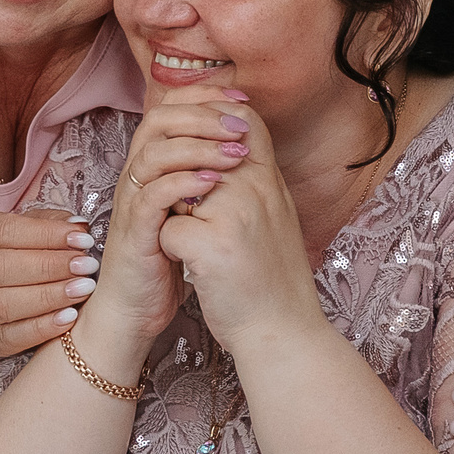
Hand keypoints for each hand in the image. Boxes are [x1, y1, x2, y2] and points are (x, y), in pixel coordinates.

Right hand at [0, 209, 97, 367]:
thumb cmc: (20, 261)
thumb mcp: (30, 234)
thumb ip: (51, 225)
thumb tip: (80, 226)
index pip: (6, 230)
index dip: (46, 234)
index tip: (83, 239)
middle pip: (2, 267)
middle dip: (50, 266)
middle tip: (87, 266)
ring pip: (3, 303)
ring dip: (48, 297)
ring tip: (83, 290)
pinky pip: (11, 335)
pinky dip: (41, 328)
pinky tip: (70, 318)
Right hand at [82, 84, 259, 347]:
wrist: (138, 309)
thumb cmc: (169, 259)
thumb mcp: (193, 209)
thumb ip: (208, 176)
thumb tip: (246, 143)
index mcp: (154, 165)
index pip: (171, 110)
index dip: (204, 98)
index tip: (243, 101)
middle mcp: (138, 176)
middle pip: (158, 120)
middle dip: (202, 114)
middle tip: (240, 125)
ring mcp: (133, 202)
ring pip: (154, 152)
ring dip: (198, 146)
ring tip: (235, 152)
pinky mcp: (134, 231)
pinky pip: (153, 194)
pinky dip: (184, 183)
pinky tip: (214, 184)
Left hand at [155, 97, 321, 346]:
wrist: (284, 333)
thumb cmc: (272, 280)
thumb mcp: (273, 217)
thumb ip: (252, 182)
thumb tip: (224, 150)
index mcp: (271, 180)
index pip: (241, 121)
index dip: (212, 119)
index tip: (196, 141)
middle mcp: (256, 188)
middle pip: (198, 155)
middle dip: (185, 183)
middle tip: (195, 216)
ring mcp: (234, 214)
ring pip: (176, 193)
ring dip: (178, 219)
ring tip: (205, 250)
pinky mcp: (211, 245)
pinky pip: (169, 231)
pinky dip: (174, 253)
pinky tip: (198, 272)